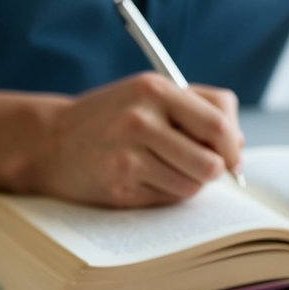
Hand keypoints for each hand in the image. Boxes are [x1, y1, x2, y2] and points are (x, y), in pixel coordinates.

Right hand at [31, 73, 242, 207]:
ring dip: (188, 183)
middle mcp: (140, 120)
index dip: (232, 146)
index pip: (218, 123)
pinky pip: (166, 200)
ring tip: (165, 169)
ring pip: (191, 186)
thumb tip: (238, 146)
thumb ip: (199, 108)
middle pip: (210, 163)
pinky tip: (143, 179)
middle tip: (203, 168)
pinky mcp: (119, 187)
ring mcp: (127, 156)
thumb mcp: (150, 94)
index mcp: (154, 89)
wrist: (49, 141)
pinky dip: (164, 194)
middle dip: (213, 170)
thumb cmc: (112, 117)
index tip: (231, 156)